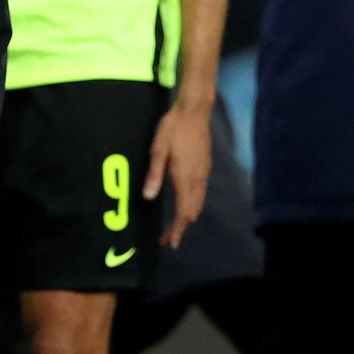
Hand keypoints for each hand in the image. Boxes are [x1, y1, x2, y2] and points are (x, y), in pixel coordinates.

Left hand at [145, 99, 211, 246]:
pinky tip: (185, 203)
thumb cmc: (172, 128)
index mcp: (184, 177)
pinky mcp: (205, 167)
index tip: (170, 242)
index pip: (183, 211)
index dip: (177, 229)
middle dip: (181, 227)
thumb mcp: (158, 149)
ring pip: (198, 202)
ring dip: (187, 216)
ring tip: (175, 226)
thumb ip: (154, 174)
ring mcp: (203, 173)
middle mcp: (197, 178)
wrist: (194, 111)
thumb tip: (148, 197)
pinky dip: (193, 204)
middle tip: (168, 238)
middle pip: (192, 211)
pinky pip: (201, 193)